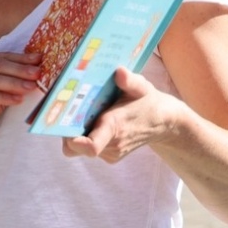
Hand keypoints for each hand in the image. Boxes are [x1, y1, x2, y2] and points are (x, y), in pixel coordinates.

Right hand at [0, 51, 41, 150]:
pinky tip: (17, 100)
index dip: (21, 59)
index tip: (39, 60)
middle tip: (38, 73)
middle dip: (20, 70)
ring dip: (14, 83)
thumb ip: (10, 82)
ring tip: (31, 87)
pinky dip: (3, 97)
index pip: (1, 57)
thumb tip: (34, 73)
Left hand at [63, 67, 184, 162]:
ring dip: (77, 132)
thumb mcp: (142, 87)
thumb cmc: (149, 101)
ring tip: (82, 113)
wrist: (165, 123)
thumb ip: (131, 80)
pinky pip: (89, 148)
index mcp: (115, 127)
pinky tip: (93, 120)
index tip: (62, 129)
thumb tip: (119, 72)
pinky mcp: (110, 155)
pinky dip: (86, 136)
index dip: (74, 142)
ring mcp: (110, 153)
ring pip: (80, 148)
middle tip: (65, 112)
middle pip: (76, 147)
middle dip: (66, 132)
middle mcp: (111, 144)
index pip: (91, 146)